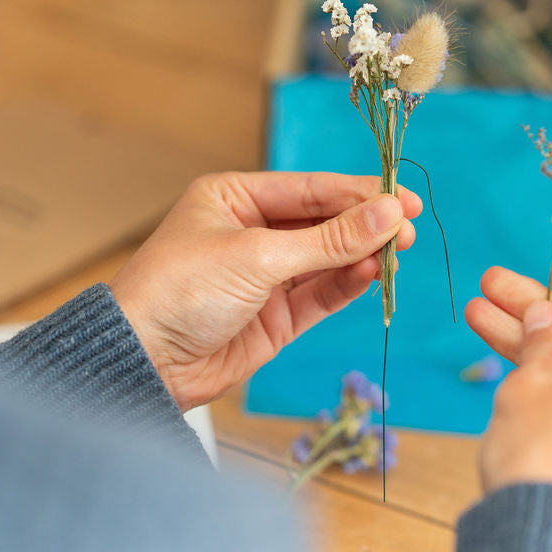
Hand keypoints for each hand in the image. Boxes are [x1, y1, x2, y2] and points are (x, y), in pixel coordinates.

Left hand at [109, 171, 421, 411]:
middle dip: (366, 225)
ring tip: (398, 251)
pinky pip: (320, 293)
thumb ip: (328, 239)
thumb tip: (388, 213)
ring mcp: (265, 276)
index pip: (310, 188)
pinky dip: (348, 284)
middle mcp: (252, 232)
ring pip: (327, 259)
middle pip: (323, 222)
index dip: (359, 193)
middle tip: (408, 228)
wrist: (144, 363)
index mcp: (235, 198)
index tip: (403, 198)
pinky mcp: (275, 316)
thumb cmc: (180, 291)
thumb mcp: (258, 255)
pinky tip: (372, 273)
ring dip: (362, 255)